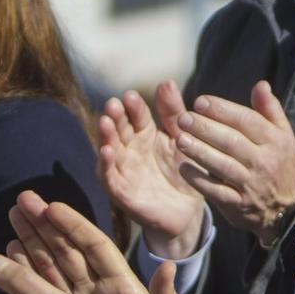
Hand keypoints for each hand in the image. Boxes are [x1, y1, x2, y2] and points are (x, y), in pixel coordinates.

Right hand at [7, 190, 185, 293]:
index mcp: (123, 287)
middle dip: (45, 225)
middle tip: (21, 201)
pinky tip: (9, 256)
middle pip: (68, 249)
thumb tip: (169, 267)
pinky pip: (42, 292)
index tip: (51, 207)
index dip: (74, 226)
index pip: (96, 247)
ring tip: (12, 218)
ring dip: (32, 242)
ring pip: (52, 265)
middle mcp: (99, 290)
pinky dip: (26, 273)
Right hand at [98, 83, 207, 256]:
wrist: (189, 212)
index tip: (130, 95)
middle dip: (115, 117)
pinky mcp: (122, 193)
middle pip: (118, 130)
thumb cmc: (184, 171)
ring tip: (105, 123)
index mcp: (145, 134)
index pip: (136, 116)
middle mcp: (129, 150)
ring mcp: (123, 171)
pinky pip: (110, 178)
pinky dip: (105, 166)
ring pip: (109, 150)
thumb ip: (174, 114)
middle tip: (113, 104)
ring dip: (105, 137)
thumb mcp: (182, 140)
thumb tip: (166, 82)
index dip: (133, 106)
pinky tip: (106, 153)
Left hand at [175, 82, 294, 244]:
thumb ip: (270, 109)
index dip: (223, 110)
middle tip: (184, 118)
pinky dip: (200, 181)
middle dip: (206, 128)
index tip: (200, 101)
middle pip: (232, 141)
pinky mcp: (238, 204)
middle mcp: (264, 162)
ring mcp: (251, 185)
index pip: (247, 121)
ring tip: (179, 138)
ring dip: (200, 152)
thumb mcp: (282, 135)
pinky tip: (183, 168)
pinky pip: (217, 192)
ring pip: (223, 166)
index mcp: (275, 140)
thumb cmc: (278, 162)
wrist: (284, 209)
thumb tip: (261, 84)